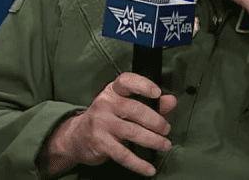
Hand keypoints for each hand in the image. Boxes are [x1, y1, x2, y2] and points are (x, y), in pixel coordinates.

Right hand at [49, 72, 176, 176]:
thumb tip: (171, 101)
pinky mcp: (99, 143)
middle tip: (166, 129)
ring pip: (132, 132)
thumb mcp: (125, 105)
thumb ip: (151, 103)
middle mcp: (105, 104)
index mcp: (113, 91)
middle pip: (135, 110)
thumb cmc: (107, 117)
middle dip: (156, 121)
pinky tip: (149, 167)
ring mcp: (101, 123)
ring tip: (164, 144)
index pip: (127, 81)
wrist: (77, 136)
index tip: (158, 92)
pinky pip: (123, 154)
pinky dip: (138, 163)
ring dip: (153, 140)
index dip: (143, 85)